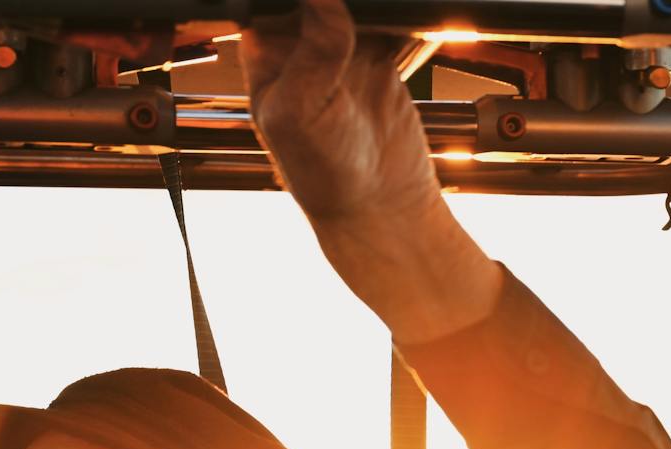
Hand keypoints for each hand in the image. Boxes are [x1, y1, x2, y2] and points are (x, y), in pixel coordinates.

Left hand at [242, 0, 435, 226]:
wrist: (381, 206)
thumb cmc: (323, 173)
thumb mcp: (302, 111)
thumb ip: (313, 50)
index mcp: (265, 48)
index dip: (303, 0)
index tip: (330, 4)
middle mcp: (299, 39)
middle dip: (344, 1)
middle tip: (360, 18)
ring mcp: (341, 42)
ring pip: (356, 0)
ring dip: (374, 4)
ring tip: (381, 26)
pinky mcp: (380, 50)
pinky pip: (390, 16)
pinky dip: (402, 15)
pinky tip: (404, 27)